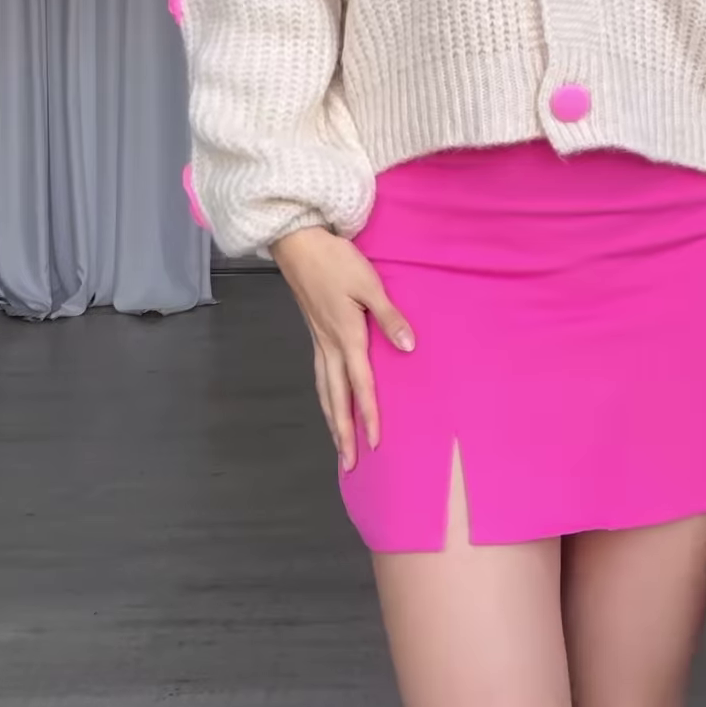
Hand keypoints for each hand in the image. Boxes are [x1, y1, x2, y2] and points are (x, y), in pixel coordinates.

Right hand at [270, 226, 413, 470]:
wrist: (297, 243)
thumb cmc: (335, 260)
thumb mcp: (369, 284)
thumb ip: (389, 317)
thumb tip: (408, 347)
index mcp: (346, 336)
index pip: (361, 385)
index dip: (369, 415)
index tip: (376, 443)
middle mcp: (329, 345)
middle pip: (336, 397)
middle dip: (344, 432)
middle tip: (350, 463)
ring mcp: (318, 339)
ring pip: (324, 389)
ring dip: (332, 418)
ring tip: (339, 443)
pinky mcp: (314, 331)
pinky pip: (320, 374)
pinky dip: (325, 395)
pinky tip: (329, 398)